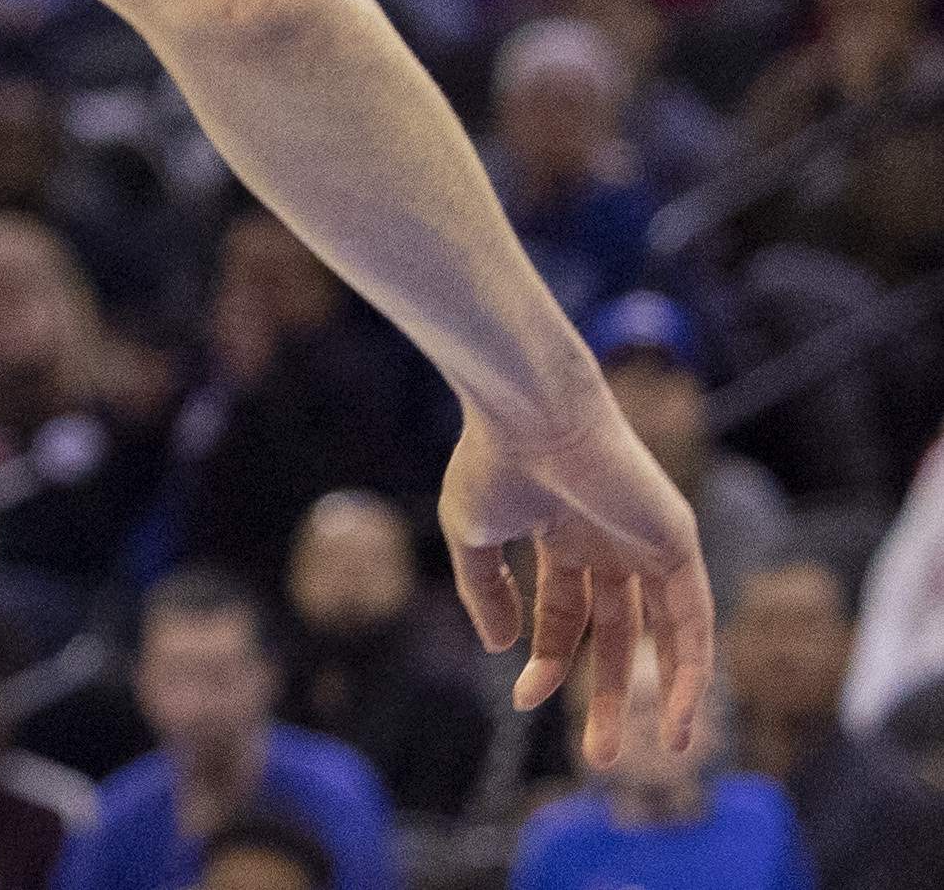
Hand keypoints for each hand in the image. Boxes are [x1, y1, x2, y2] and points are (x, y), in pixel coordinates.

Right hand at [440, 387, 712, 767]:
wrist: (530, 412)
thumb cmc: (492, 459)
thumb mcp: (472, 534)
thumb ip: (486, 592)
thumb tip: (503, 650)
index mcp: (563, 536)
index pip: (563, 616)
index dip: (546, 661)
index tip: (522, 699)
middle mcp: (611, 544)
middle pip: (618, 635)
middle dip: (606, 694)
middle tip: (600, 754)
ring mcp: (648, 545)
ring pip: (666, 636)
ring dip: (665, 694)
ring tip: (661, 750)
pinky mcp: (678, 545)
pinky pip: (694, 620)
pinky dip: (693, 668)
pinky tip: (684, 711)